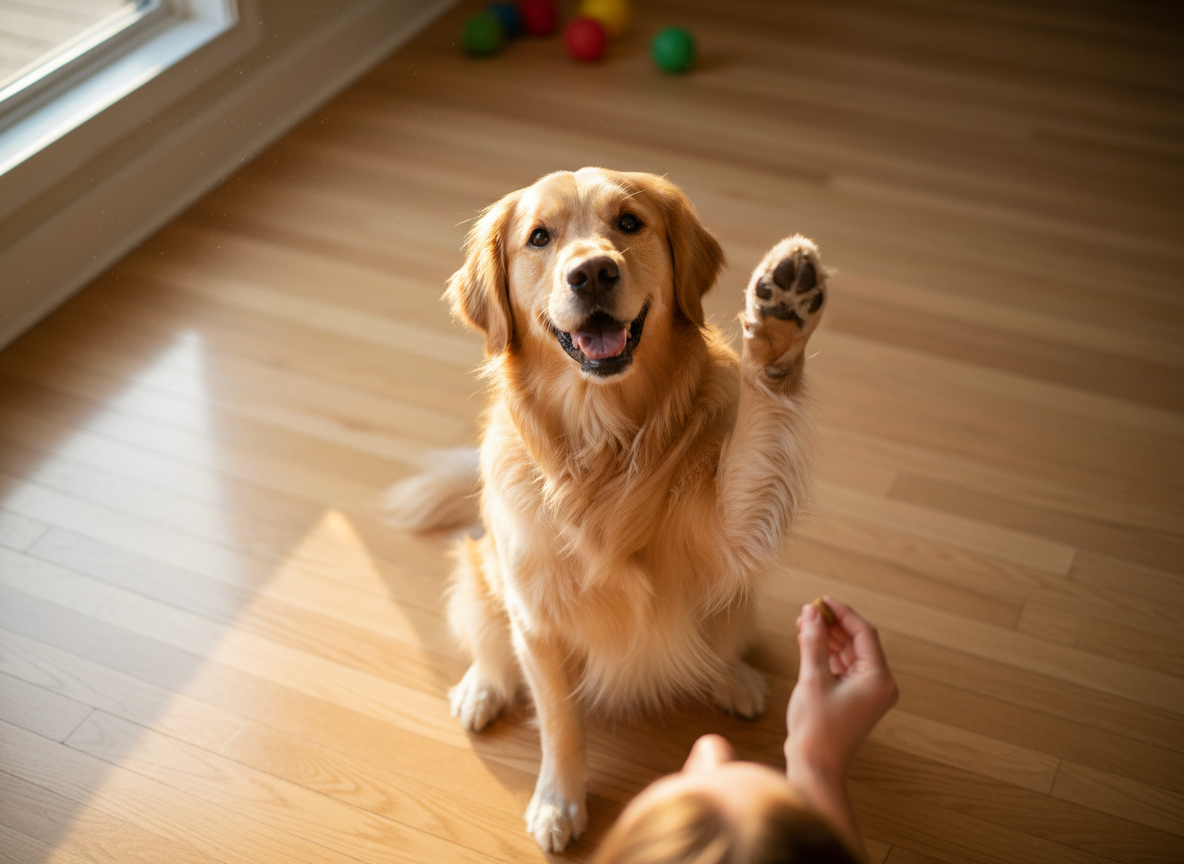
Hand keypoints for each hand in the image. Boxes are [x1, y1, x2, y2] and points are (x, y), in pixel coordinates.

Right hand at [786, 596, 896, 776]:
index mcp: (878, 679)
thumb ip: (814, 641)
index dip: (842, 613)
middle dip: (832, 625)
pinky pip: (844, 667)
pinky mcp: (856, 698)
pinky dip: (828, 655)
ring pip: (849, 653)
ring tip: (803, 626)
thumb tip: (812, 611)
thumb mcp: (813, 678)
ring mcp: (868, 692)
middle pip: (858, 642)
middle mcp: (879, 684)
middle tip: (807, 612)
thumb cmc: (816, 726)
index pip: (864, 633)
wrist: (815, 765)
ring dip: (828, 639)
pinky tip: (808, 644)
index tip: (821, 600)